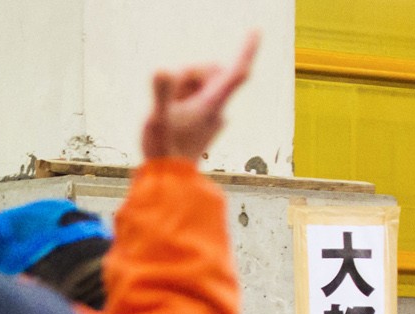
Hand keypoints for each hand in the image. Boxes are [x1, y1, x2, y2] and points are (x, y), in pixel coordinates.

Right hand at [140, 32, 256, 162]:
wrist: (169, 181)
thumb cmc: (164, 150)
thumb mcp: (157, 118)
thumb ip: (162, 92)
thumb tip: (161, 69)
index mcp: (212, 103)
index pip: (236, 72)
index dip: (247, 49)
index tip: (256, 30)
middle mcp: (218, 109)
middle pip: (213, 73)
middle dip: (191, 75)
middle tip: (172, 98)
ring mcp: (214, 117)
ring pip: (204, 86)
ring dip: (185, 90)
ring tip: (171, 114)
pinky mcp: (208, 124)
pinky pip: (201, 100)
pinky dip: (186, 101)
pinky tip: (175, 119)